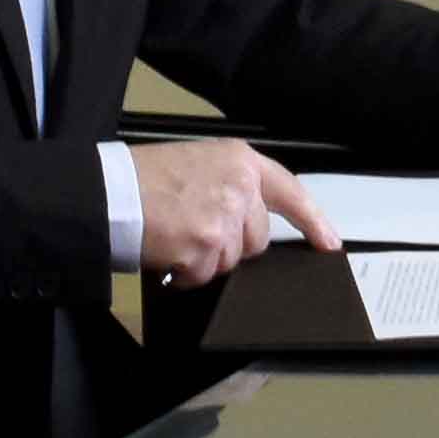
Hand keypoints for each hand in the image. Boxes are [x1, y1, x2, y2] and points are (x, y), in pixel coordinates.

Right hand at [131, 135, 333, 284]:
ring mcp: (223, 218)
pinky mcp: (205, 246)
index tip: (329, 243)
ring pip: (231, 261)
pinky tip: (167, 252)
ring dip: (205, 260)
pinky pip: (205, 275)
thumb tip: (249, 223)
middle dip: (231, 246)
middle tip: (194, 230)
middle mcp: (238, 187)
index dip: (313, 221)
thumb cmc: (143, 177)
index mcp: (240, 161)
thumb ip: (232, 187)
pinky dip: (185, 274)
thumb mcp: (198, 164)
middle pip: (256, 239)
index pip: (290, 191)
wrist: (108, 191)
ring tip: (176, 236)